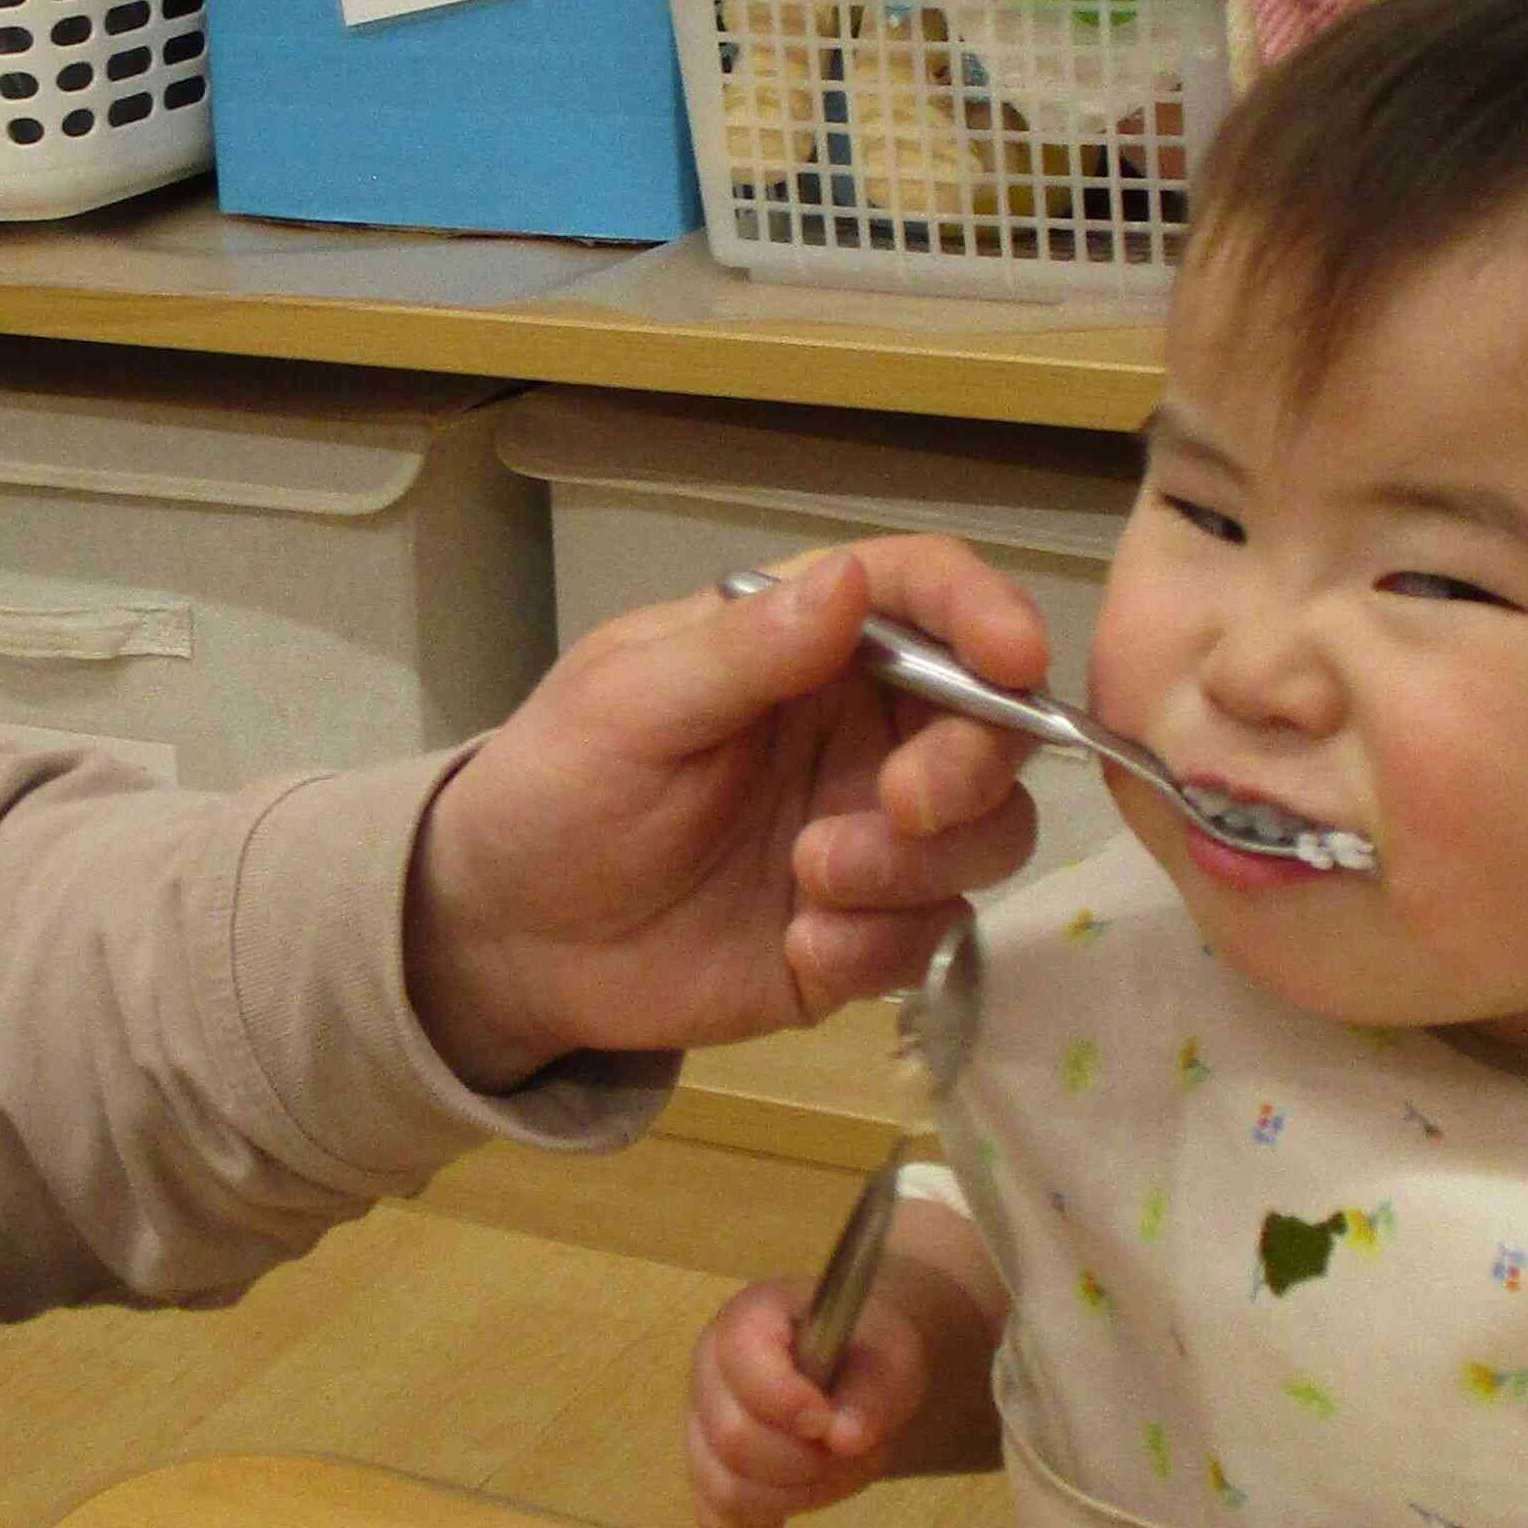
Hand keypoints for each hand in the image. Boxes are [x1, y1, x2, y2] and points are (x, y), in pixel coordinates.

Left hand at [401, 544, 1048, 1089]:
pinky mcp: (867, 933)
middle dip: (969, 764)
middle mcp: (860, 730)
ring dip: (919, 865)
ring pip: (986, 836)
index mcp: (806, 646)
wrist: (512, 940)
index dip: (987, 611)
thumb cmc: (556, 788)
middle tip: (900, 806)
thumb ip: (743, 652)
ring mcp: (873, 834)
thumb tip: (853, 579)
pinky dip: (882, 947)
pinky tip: (800, 948)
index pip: (926, 594)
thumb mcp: (627, 705)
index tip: (1015, 656)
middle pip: (992, 724)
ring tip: (811, 884)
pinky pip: (932, 937)